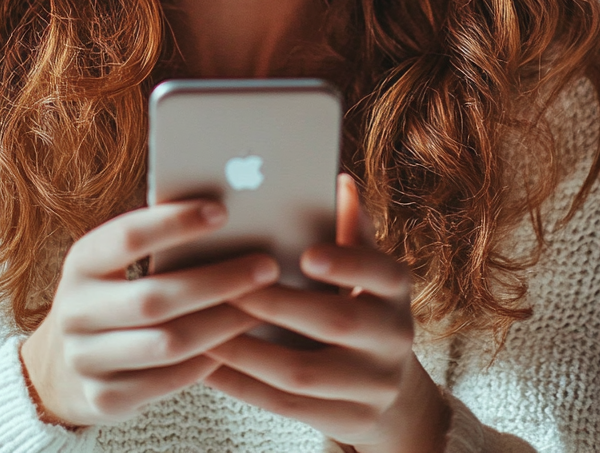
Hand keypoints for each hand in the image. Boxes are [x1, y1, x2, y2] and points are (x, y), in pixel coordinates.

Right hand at [20, 199, 279, 426]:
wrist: (60, 365)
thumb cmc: (111, 294)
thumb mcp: (116, 262)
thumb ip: (157, 241)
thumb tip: (224, 211)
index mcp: (82, 262)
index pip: (127, 237)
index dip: (174, 223)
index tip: (223, 211)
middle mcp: (76, 310)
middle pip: (154, 297)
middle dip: (217, 281)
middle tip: (266, 267)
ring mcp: (85, 359)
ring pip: (167, 344)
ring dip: (222, 325)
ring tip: (262, 308)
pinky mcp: (105, 399)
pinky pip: (167, 382)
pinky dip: (206, 363)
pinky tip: (236, 346)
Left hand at [203, 175, 449, 452]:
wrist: (389, 386)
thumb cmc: (359, 303)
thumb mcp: (365, 266)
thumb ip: (349, 228)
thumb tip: (340, 180)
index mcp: (396, 291)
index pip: (382, 272)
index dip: (348, 262)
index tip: (307, 254)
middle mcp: (394, 337)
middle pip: (335, 322)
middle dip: (275, 304)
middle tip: (226, 286)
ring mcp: (374, 386)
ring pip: (303, 373)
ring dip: (247, 350)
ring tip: (203, 327)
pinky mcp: (350, 420)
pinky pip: (287, 406)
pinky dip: (244, 386)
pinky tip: (208, 366)